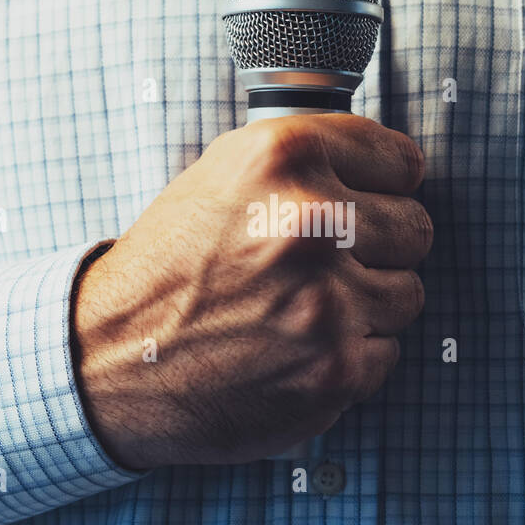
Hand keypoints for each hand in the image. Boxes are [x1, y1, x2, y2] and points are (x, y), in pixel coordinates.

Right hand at [70, 113, 430, 468]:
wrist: (109, 359)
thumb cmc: (168, 267)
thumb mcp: (222, 175)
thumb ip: (307, 160)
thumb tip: (388, 168)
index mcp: (284, 156)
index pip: (402, 162)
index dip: (385, 187)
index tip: (368, 204)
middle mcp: (311, 222)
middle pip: (416, 228)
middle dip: (380, 247)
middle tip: (329, 264)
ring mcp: (328, 301)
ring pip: (407, 293)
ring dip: (368, 305)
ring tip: (304, 308)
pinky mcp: (335, 368)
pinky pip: (386, 352)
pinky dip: (350, 356)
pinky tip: (296, 349)